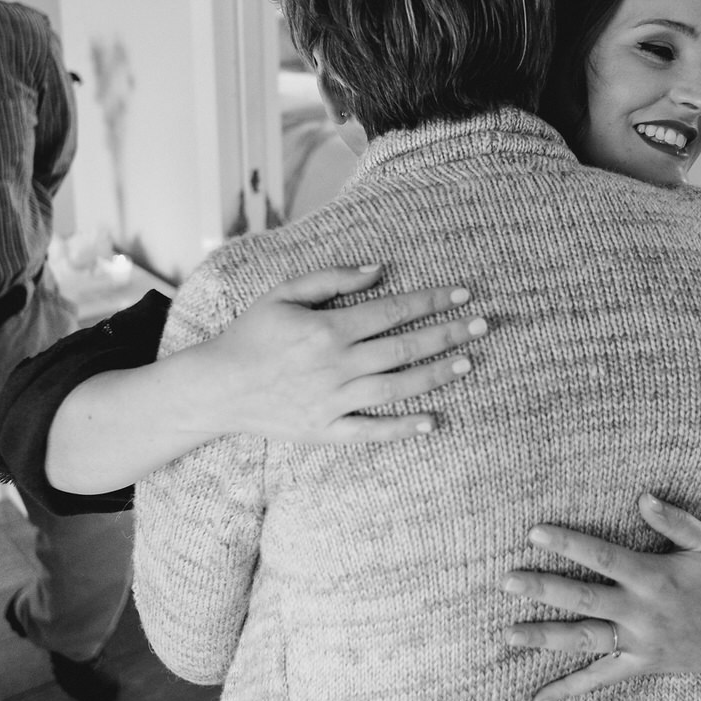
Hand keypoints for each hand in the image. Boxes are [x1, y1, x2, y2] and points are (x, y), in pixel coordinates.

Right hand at [195, 264, 488, 443]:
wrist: (217, 388)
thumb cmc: (251, 335)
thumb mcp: (284, 293)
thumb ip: (332, 279)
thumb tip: (379, 269)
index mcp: (327, 329)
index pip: (392, 311)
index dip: (431, 300)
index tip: (463, 293)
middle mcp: (335, 366)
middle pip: (404, 348)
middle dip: (447, 334)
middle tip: (483, 324)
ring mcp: (332, 402)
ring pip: (396, 388)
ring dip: (435, 375)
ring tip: (468, 363)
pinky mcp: (325, 431)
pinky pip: (370, 432)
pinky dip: (402, 429)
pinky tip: (432, 422)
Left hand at [499, 494, 700, 700]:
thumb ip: (674, 520)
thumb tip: (641, 496)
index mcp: (654, 577)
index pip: (604, 557)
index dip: (569, 543)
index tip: (534, 533)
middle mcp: (642, 612)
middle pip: (584, 599)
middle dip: (543, 589)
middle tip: (506, 580)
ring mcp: (639, 643)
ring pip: (584, 640)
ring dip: (544, 637)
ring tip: (508, 633)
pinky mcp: (640, 666)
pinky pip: (600, 680)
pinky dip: (569, 690)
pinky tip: (539, 699)